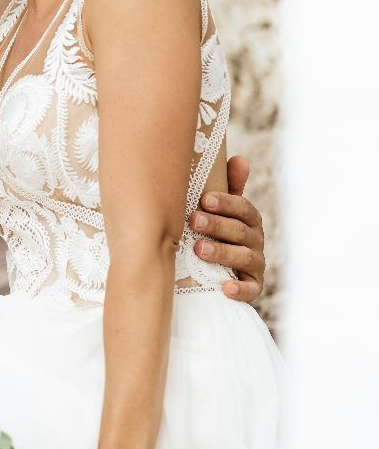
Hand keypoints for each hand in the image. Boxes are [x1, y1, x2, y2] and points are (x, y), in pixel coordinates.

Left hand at [192, 155, 265, 302]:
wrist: (217, 274)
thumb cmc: (217, 234)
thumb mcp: (222, 211)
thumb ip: (229, 188)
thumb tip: (239, 158)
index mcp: (248, 220)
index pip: (243, 208)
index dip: (226, 202)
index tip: (204, 199)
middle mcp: (255, 241)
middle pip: (239, 231)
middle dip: (217, 224)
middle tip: (193, 219)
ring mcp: (255, 265)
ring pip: (243, 257)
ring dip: (222, 252)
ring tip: (198, 249)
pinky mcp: (253, 287)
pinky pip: (250, 289)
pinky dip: (239, 288)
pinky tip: (224, 287)